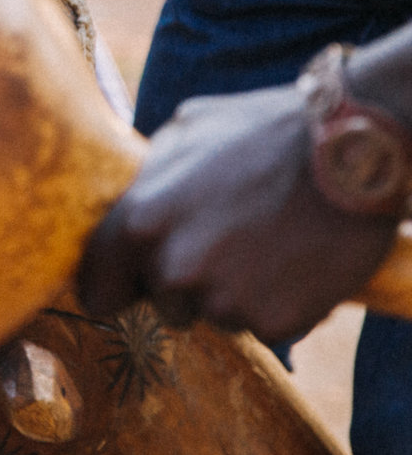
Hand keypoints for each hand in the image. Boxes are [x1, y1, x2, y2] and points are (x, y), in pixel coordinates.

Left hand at [77, 85, 401, 345]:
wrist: (357, 149)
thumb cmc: (268, 129)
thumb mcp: (187, 129)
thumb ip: (148, 174)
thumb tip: (125, 196)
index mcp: (140, 222)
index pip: (97, 288)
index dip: (115, 286)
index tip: (127, 287)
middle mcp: (174, 269)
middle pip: (161, 303)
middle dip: (184, 282)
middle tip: (226, 243)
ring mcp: (224, 301)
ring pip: (212, 316)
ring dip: (232, 293)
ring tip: (266, 246)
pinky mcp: (275, 322)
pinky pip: (263, 325)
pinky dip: (278, 305)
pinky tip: (295, 264)